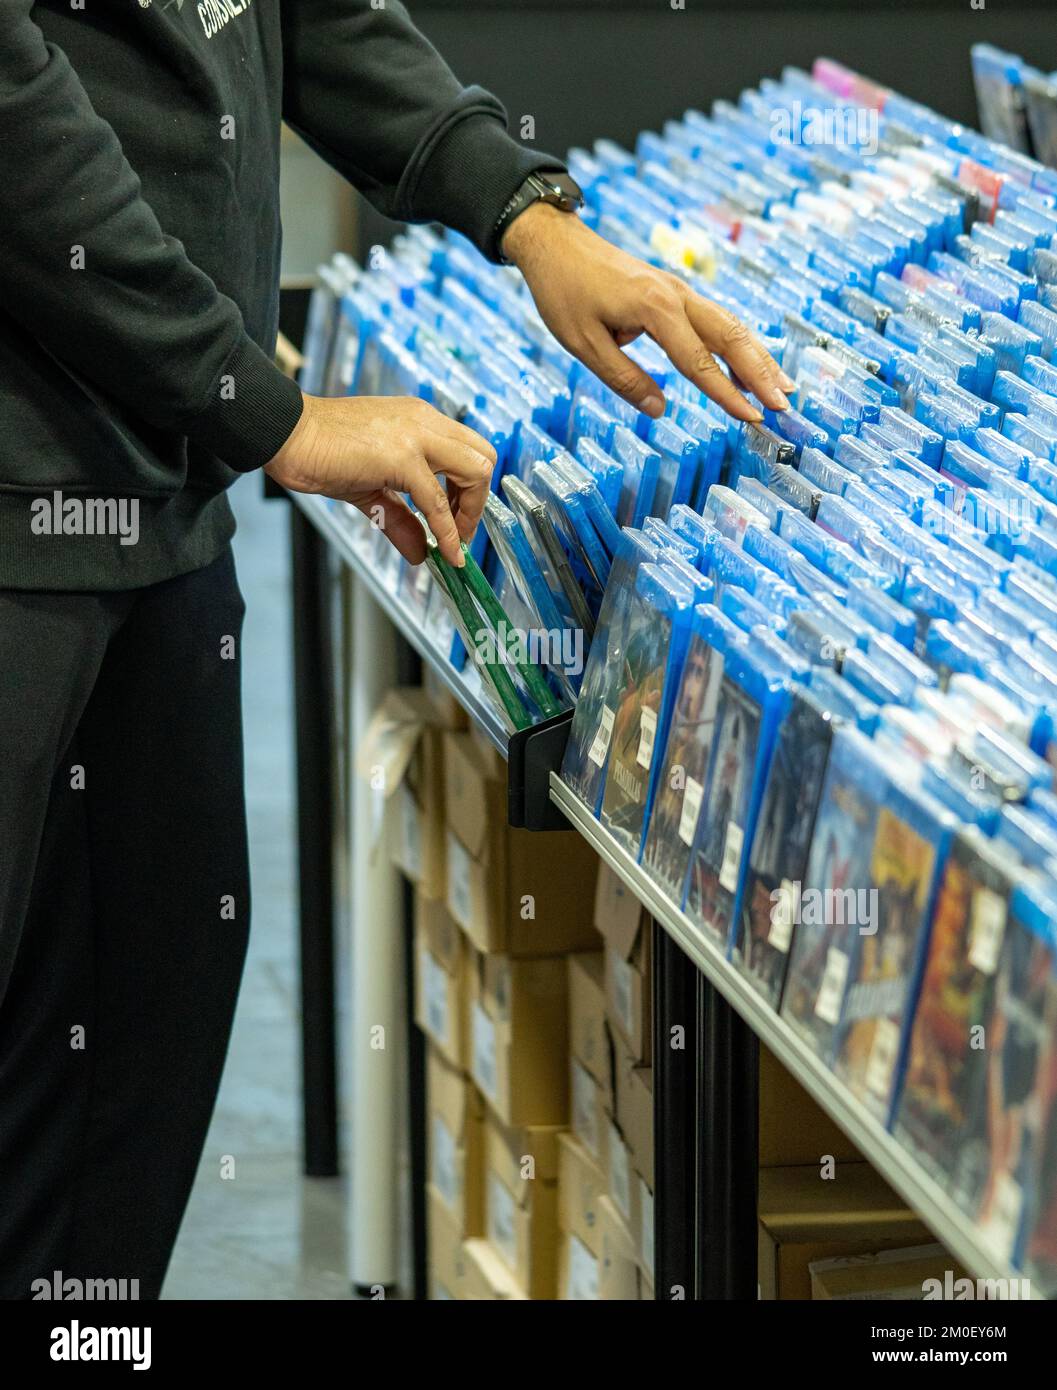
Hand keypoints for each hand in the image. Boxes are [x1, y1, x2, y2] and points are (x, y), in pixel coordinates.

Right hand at [265, 394, 496, 565]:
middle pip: (484, 455)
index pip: (468, 448)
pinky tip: (445, 553)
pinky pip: (437, 501)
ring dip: (471, 512)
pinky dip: (447, 532)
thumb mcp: (370, 487)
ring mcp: (416, 436)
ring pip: (475, 470)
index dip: (470, 488)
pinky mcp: (402, 458)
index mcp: (419, 419)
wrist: (287, 433)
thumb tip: (420, 554)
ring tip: (454, 542)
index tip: (457, 518)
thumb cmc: (321, 450)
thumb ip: (400, 518)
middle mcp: (424, 422)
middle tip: (460, 530)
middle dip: (478, 499)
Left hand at [502, 203, 793, 422]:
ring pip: (730, 325)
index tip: (752, 418)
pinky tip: (751, 363)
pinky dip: (739, 343)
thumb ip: (624, 379)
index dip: (727, 393)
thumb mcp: (583, 344)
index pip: (698, 361)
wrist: (555, 242)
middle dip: (761, 373)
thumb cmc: (563, 292)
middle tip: (784, 406)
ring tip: (783, 386)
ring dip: (759, 356)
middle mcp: (676, 295)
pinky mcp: (674, 293)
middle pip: (731, 336)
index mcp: (654, 308)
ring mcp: (679, 291)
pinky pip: (716, 319)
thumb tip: (659, 410)